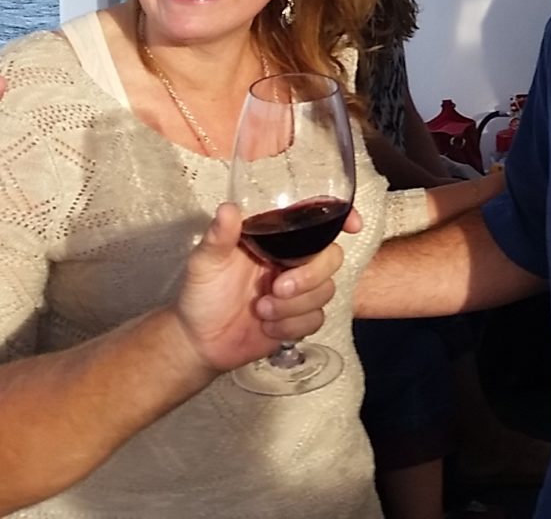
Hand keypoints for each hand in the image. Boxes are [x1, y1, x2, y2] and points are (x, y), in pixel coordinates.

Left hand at [171, 203, 361, 373]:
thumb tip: (228, 208)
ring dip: (294, 306)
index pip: (318, 221)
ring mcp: (299, 291)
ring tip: (262, 311)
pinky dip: (292, 326)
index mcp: (276, 241)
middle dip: (309, 276)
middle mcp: (293, 261)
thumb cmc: (201, 295)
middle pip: (332, 258)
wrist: (198, 342)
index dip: (341, 218)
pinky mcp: (299, 319)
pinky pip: (316, 319)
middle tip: (277, 288)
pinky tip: (268, 328)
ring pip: (326, 291)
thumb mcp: (205, 262)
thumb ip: (219, 237)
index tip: (352, 226)